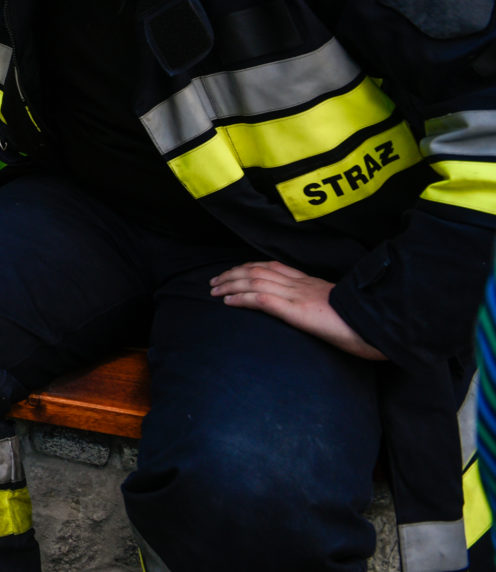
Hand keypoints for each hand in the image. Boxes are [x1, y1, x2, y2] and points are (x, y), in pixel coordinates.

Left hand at [209, 260, 385, 360]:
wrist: (380, 326)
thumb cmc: (366, 322)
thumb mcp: (342, 310)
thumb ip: (326, 307)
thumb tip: (319, 314)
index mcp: (313, 284)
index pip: (275, 267)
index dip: (251, 267)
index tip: (236, 272)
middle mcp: (302, 285)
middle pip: (259, 270)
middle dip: (233, 273)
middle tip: (214, 280)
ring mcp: (298, 296)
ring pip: (255, 281)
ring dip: (230, 283)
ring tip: (213, 289)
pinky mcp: (296, 310)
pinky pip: (261, 299)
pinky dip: (240, 297)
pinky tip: (227, 300)